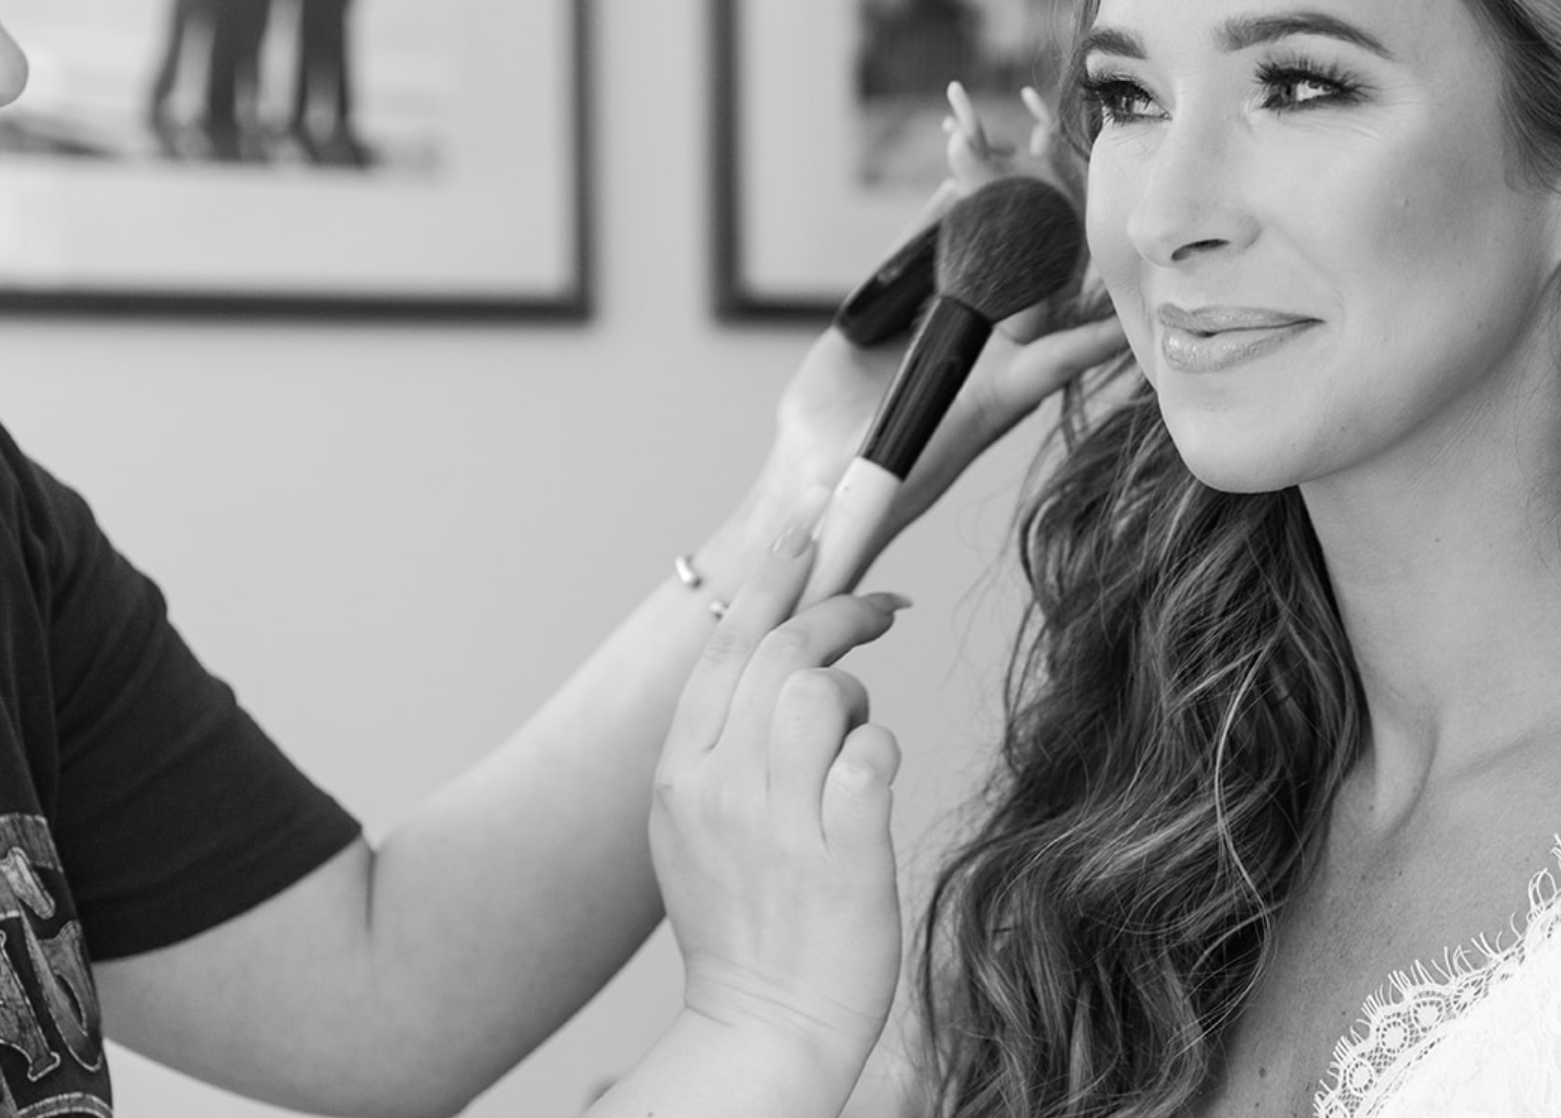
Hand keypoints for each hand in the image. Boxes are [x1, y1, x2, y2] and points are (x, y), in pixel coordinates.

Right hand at [650, 514, 906, 1074]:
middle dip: (838, 615)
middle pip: (780, 656)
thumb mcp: (704, 823)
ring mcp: (778, 825)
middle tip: (879, 607)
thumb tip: (782, 655)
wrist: (765, 1025)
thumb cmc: (749, 920)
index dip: (770, 583)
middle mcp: (719, 792)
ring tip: (855, 740)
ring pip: (822, 694)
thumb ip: (730, 742)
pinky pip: (874, 755)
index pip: (724, 650)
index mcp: (679, 777)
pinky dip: (881, 753)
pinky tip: (871, 786)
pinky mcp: (841, 856)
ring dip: (856, 698)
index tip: (804, 536)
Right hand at [757, 84, 1126, 599]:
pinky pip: (936, 223)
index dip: (1109, 319)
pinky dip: (947, 180)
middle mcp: (989, 341)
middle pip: (1045, 265)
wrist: (815, 483)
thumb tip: (877, 606)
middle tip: (1086, 150)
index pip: (1070, 350)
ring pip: (994, 232)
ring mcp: (953, 309)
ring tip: (1009, 120)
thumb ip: (882, 524)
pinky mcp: (909, 290)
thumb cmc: (856, 499)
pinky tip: (956, 132)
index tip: (1152, 284)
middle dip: (1064, 207)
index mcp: (1000, 391)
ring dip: (1002, 176)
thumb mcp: (875, 503)